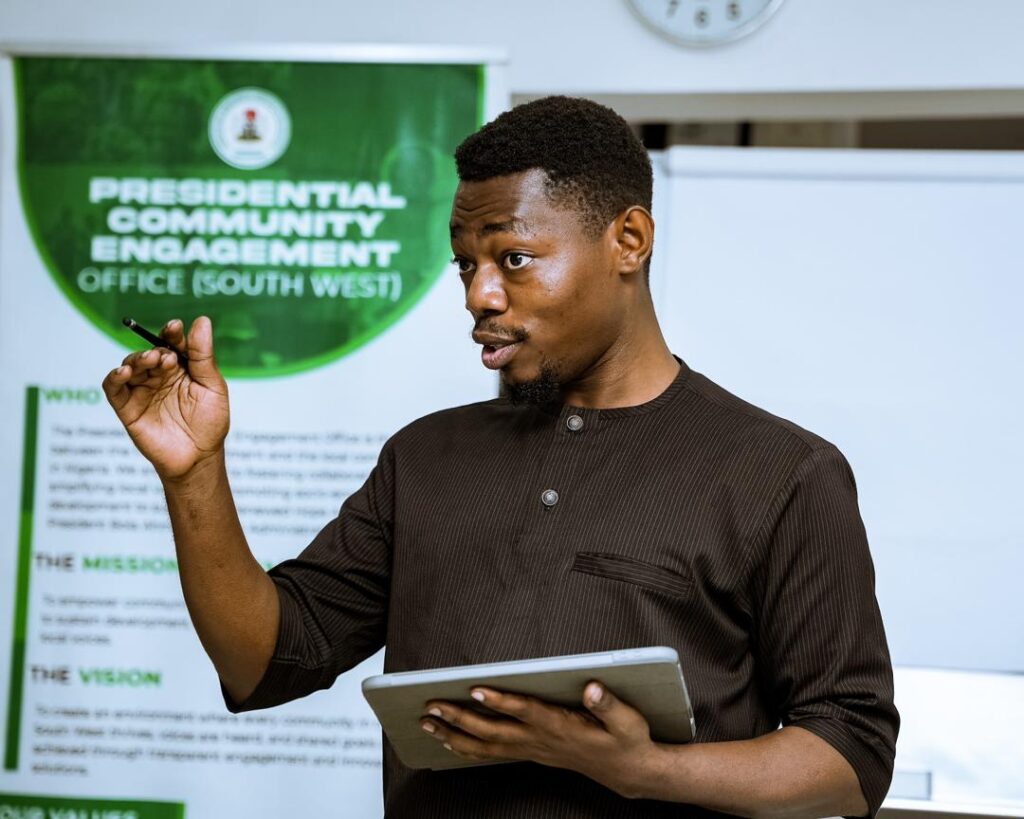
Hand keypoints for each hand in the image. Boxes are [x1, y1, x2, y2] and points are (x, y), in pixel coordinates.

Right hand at [102, 316, 229, 480]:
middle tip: (166, 356)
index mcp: (181, 368)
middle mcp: (159, 376)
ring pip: (131, 366)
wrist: (199, 458)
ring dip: (138, 359)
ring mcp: (142, 390)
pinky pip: (113, 388)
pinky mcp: (127, 408)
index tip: (174, 326)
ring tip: (152, 360)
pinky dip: (114, 377)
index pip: (172, 343)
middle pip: (151, 353)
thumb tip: (201, 320)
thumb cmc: (209, 422)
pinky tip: (124, 371)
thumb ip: (203, 356)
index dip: (172, 333)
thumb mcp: (212, 386)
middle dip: (157, 349)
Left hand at [421, 682, 657, 797]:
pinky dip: (466, 749)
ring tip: (427, 724)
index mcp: (561, 727)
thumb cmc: (627, 740)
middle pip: (494, 731)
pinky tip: (447, 742)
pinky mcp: (531, 753)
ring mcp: (533, 750)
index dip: (501, 701)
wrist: (629, 771)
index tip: (476, 688)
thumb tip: (591, 688)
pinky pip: (492, 755)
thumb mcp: (628, 720)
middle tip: (433, 706)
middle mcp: (541, 741)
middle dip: (461, 719)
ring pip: (486, 747)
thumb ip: (608, 703)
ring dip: (454, 735)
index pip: (526, 712)